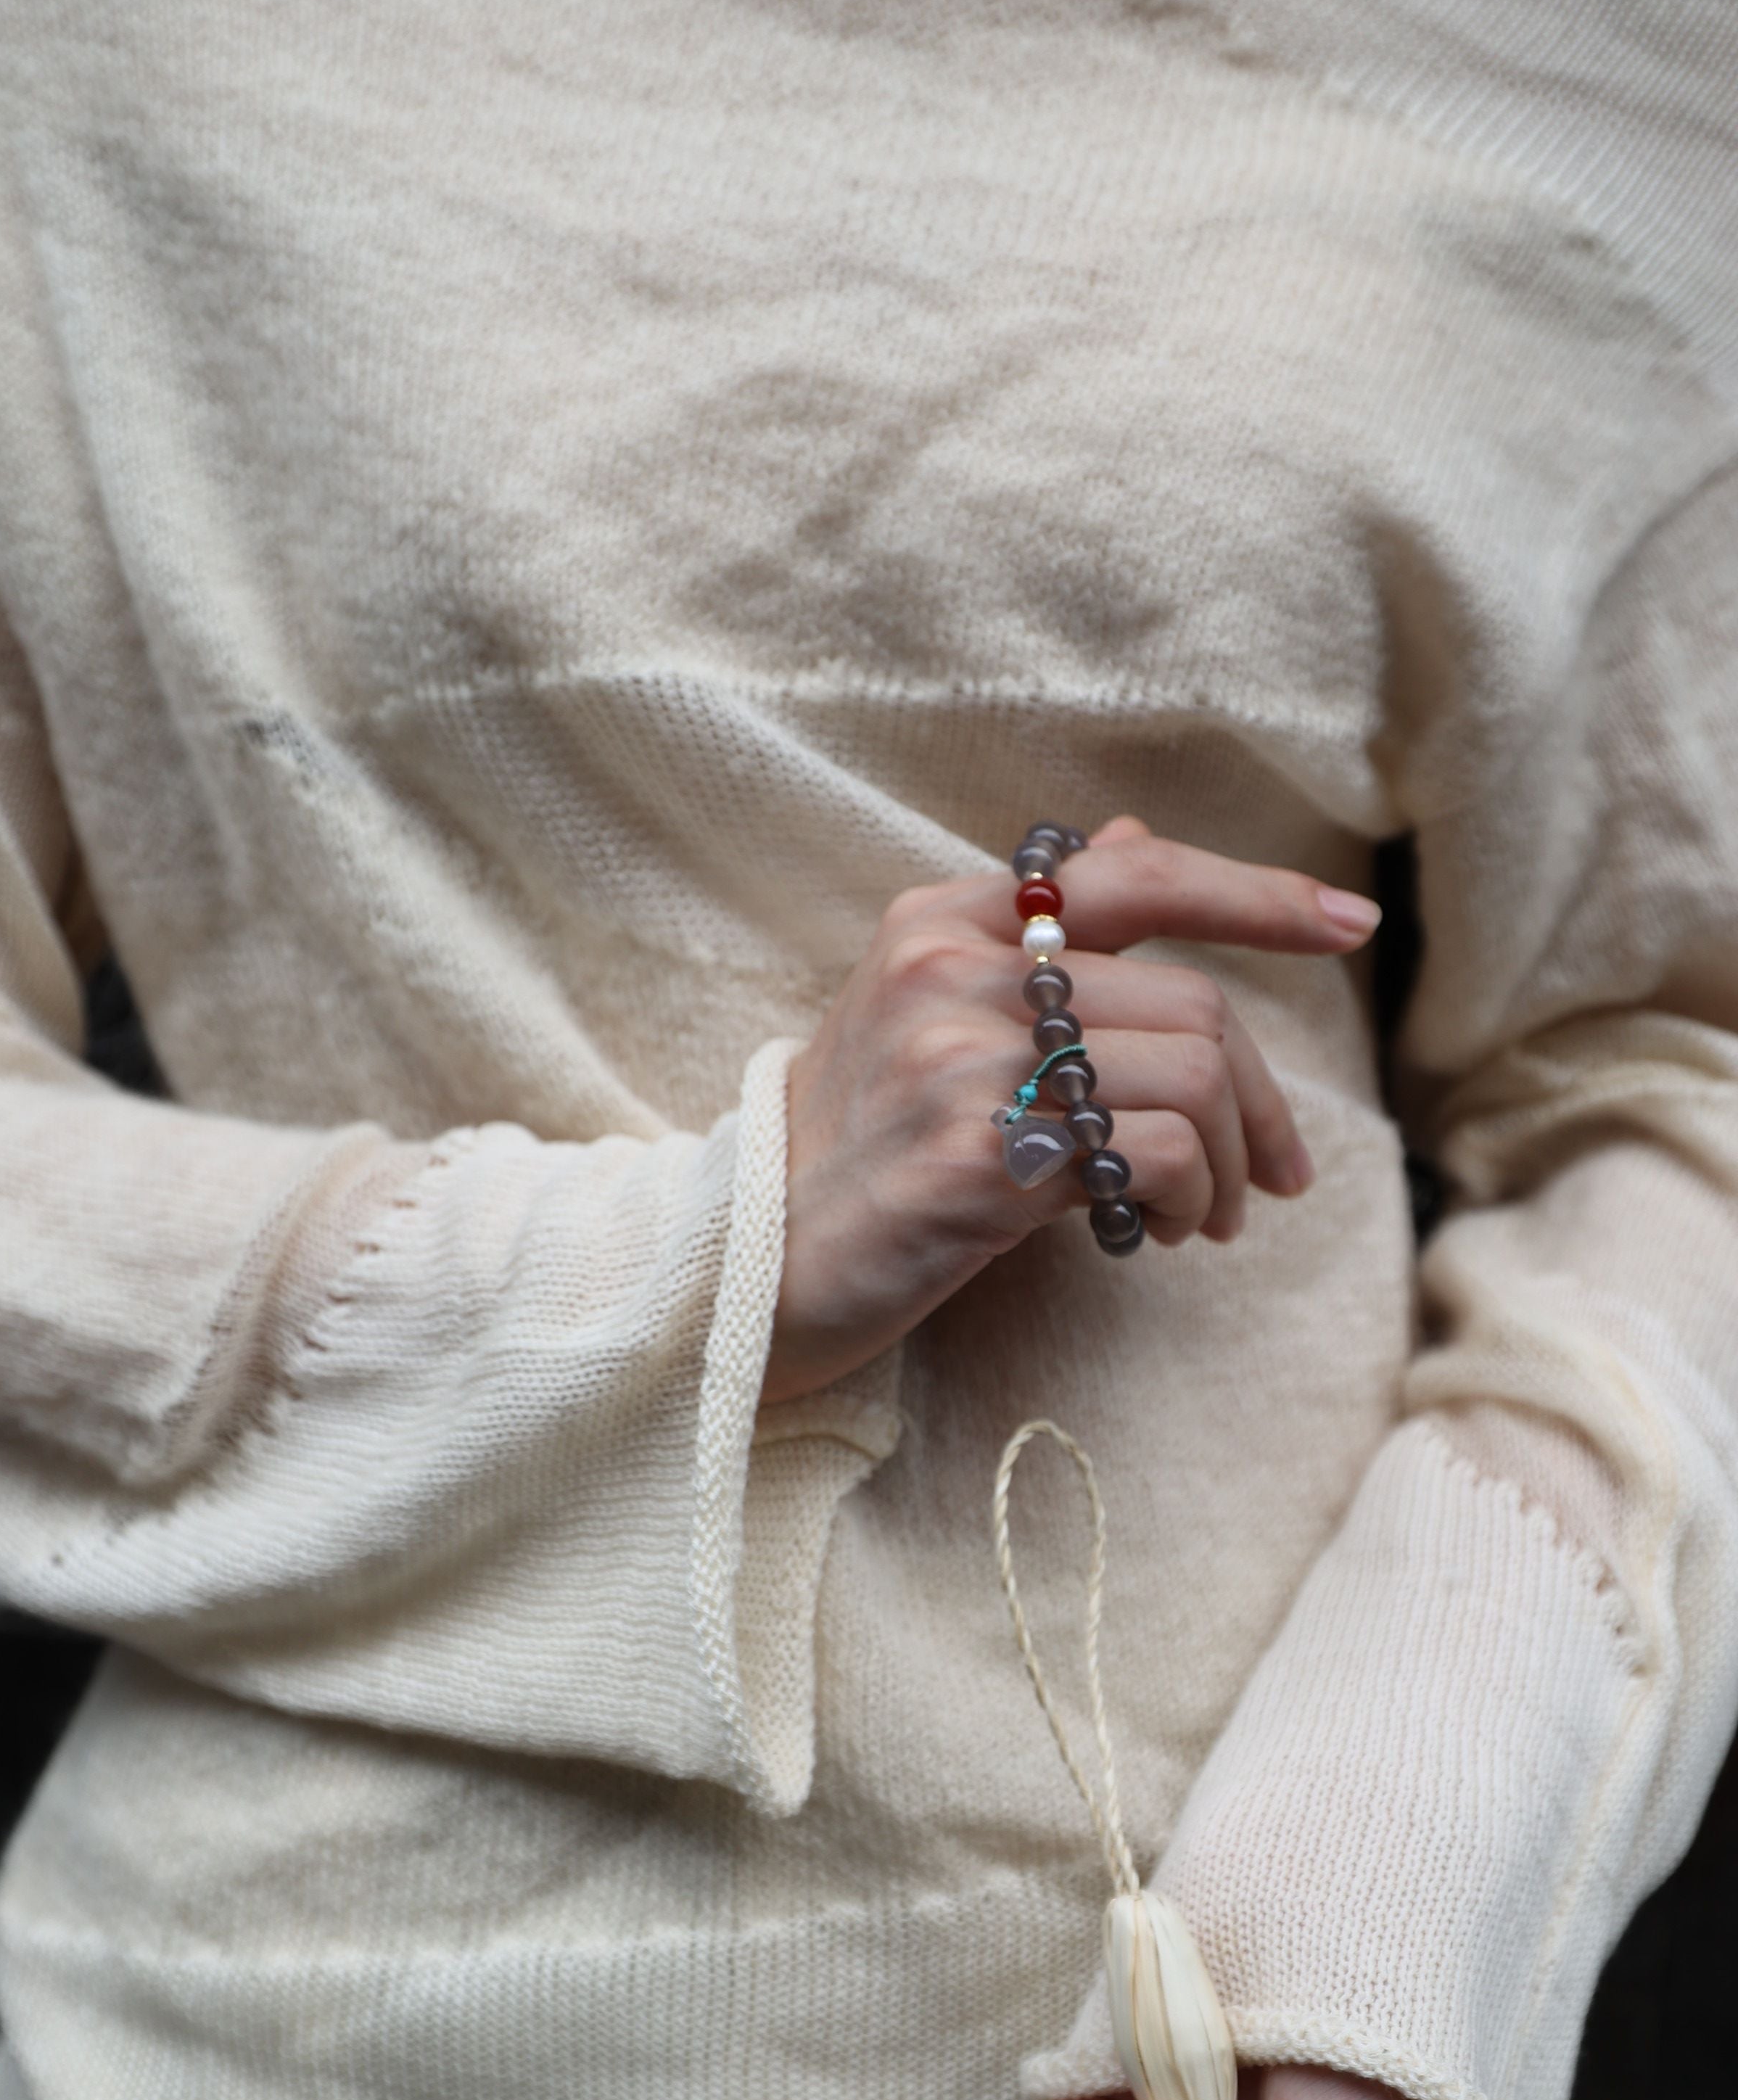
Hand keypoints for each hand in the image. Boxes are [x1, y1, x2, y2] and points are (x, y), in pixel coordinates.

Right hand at [764, 819, 1379, 1401]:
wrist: (749, 1263)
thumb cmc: (858, 1144)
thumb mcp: (928, 1012)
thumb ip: (1033, 929)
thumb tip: (1132, 836)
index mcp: (943, 922)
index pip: (1137, 876)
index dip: (1259, 895)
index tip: (1351, 924)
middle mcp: (952, 973)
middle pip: (1193, 1002)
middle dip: (1261, 1099)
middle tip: (1273, 1173)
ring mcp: (960, 1063)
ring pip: (1192, 1077)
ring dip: (1232, 1164)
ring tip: (1208, 1214)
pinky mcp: (976, 1159)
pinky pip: (1155, 1156)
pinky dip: (1189, 1200)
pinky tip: (1160, 1234)